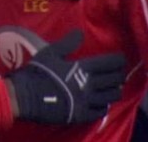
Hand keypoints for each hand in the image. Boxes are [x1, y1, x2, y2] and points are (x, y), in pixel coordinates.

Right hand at [6, 31, 124, 123]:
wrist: (25, 96)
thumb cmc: (38, 72)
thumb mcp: (50, 53)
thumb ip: (68, 43)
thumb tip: (80, 33)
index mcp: (83, 68)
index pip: (109, 63)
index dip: (119, 61)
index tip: (121, 60)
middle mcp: (89, 85)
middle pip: (114, 80)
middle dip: (119, 76)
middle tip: (119, 74)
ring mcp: (87, 101)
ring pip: (111, 97)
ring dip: (114, 92)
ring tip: (113, 89)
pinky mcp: (81, 115)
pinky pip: (100, 112)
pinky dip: (104, 106)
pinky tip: (102, 104)